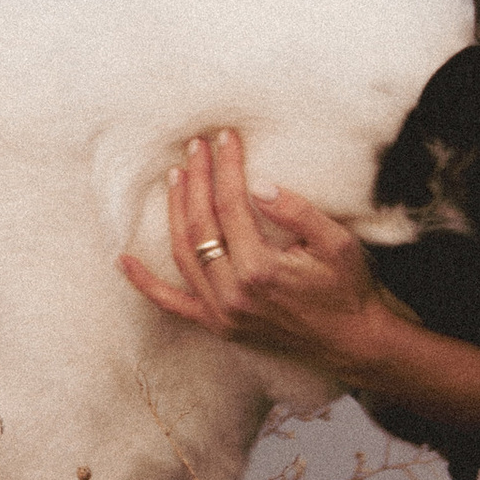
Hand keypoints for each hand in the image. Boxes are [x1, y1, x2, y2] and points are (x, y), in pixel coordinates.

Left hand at [120, 130, 393, 392]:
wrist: (355, 341)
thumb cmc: (350, 289)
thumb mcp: (338, 244)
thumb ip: (298, 213)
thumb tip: (260, 185)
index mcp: (261, 269)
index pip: (231, 205)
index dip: (225, 168)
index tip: (225, 138)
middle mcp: (234, 293)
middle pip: (201, 224)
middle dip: (198, 180)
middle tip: (196, 147)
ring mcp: (222, 313)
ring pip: (184, 254)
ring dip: (175, 212)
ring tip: (177, 176)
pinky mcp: (219, 326)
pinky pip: (173, 304)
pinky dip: (146, 284)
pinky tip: (124, 261)